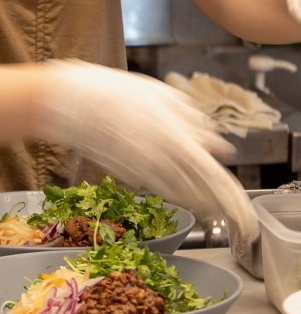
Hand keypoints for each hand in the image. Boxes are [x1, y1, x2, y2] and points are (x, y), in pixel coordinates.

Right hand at [35, 59, 258, 255]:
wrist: (67, 104)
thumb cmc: (114, 91)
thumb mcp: (160, 95)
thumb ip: (192, 121)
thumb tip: (217, 146)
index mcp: (175, 139)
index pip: (215, 182)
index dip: (234, 206)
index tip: (246, 222)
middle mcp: (160, 162)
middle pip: (201, 198)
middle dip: (221, 211)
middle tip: (234, 217)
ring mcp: (141, 172)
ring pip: (180, 198)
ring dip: (200, 206)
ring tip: (213, 208)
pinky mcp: (127, 176)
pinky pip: (160, 192)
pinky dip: (177, 198)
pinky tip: (184, 195)